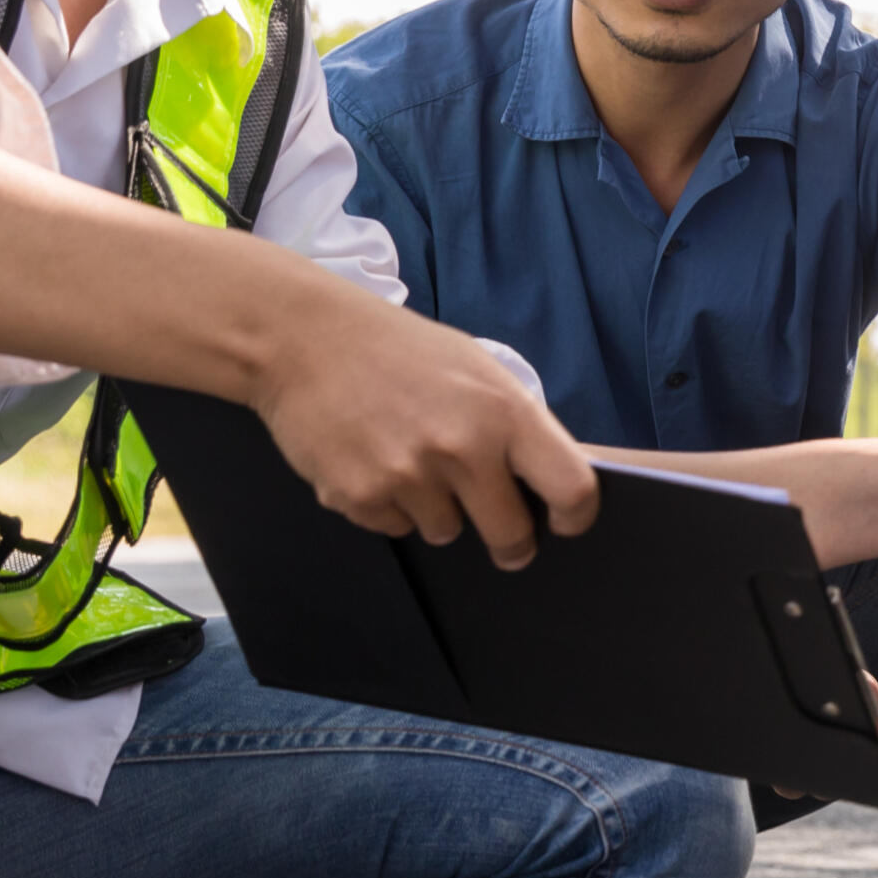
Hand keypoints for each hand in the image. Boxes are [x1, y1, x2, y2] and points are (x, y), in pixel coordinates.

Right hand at [254, 285, 596, 571]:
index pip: (571, 488)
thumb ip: (513, 423)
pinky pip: (394, 527)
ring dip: (437, 511)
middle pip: (510, 533)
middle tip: (502, 533)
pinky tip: (372, 460)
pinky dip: (388, 506)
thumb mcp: (477, 369)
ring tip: (410, 459)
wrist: (302, 337)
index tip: (564, 525)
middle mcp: (462, 448)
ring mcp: (408, 476)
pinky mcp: (359, 497)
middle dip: (510, 540)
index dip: (575, 517)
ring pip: (447, 532)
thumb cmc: (400, 350)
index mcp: (505, 412)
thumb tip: (546, 479)